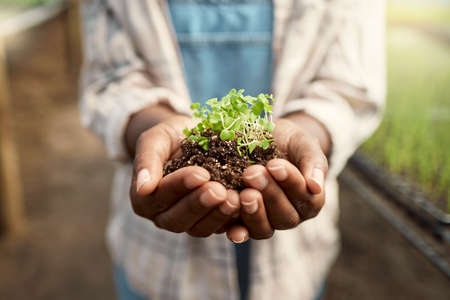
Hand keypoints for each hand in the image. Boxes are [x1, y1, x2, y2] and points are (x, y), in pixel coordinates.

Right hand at [128, 113, 240, 236]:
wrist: (193, 137)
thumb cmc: (170, 137)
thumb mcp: (155, 140)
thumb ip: (147, 161)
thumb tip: (143, 188)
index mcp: (145, 199)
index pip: (159, 197)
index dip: (179, 186)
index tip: (200, 173)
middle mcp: (165, 216)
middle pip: (178, 219)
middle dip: (200, 204)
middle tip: (219, 190)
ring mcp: (189, 222)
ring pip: (200, 229)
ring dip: (218, 215)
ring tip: (235, 198)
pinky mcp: (212, 222)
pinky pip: (222, 229)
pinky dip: (234, 223)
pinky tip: (246, 208)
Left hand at [237, 115, 328, 238]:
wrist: (267, 138)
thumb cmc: (289, 142)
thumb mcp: (304, 144)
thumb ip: (313, 163)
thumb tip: (316, 187)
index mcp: (310, 200)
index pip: (304, 198)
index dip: (290, 182)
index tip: (275, 165)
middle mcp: (290, 215)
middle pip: (284, 216)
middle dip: (269, 194)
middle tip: (252, 174)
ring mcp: (266, 221)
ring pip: (263, 229)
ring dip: (253, 213)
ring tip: (243, 194)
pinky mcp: (243, 222)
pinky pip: (241, 232)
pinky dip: (237, 231)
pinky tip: (230, 226)